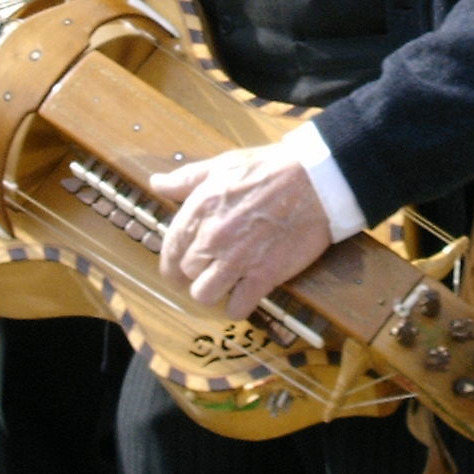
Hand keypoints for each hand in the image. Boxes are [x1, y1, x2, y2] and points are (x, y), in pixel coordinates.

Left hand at [150, 141, 333, 316]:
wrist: (316, 180)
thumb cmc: (269, 168)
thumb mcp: (222, 165)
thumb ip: (186, 179)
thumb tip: (157, 183)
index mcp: (199, 210)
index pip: (169, 249)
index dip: (173, 259)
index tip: (182, 262)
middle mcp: (212, 238)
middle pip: (185, 274)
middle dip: (196, 272)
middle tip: (211, 267)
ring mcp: (237, 260)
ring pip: (204, 295)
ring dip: (214, 291)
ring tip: (226, 282)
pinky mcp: (264, 276)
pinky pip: (237, 308)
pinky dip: (239, 305)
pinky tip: (246, 292)